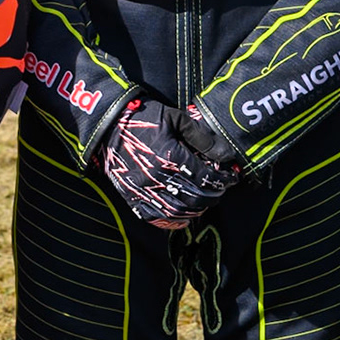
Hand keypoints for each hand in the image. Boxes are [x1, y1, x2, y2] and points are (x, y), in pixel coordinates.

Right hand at [100, 99, 237, 229]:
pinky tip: (182, 218)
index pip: (206, 177)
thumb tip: (224, 153)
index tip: (230, 178)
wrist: (110, 124)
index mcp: (171, 157)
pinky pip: (154, 216)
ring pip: (177, 211)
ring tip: (204, 203)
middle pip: (195, 198)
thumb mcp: (176, 118)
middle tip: (219, 191)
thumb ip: (201, 136)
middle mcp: (158, 177)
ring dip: (195, 211)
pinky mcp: (131, 196)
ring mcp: (143, 189)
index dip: (222, 180)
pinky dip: (171, 221)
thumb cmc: (146, 118)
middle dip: (212, 196)